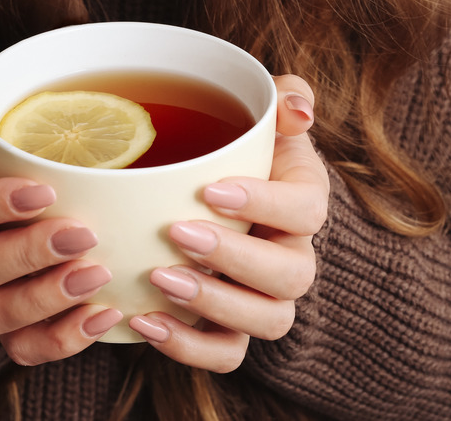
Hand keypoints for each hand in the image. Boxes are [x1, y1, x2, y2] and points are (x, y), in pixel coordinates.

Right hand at [0, 71, 122, 365]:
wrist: (21, 167)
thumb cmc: (3, 128)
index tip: (45, 192)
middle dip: (27, 256)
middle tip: (84, 233)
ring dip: (46, 302)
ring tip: (99, 277)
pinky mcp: (14, 316)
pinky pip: (22, 345)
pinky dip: (62, 340)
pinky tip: (107, 314)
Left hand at [128, 75, 328, 372]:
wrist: (216, 204)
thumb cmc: (237, 156)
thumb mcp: (259, 119)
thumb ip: (281, 98)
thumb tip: (296, 110)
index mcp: (302, 203)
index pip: (306, 210)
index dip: (265, 204)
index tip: (210, 190)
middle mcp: (294, 258)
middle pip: (289, 275)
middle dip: (235, 258)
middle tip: (178, 233)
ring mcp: (267, 300)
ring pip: (267, 320)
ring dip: (214, 304)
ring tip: (160, 279)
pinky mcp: (233, 330)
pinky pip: (227, 354)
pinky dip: (188, 347)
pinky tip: (144, 321)